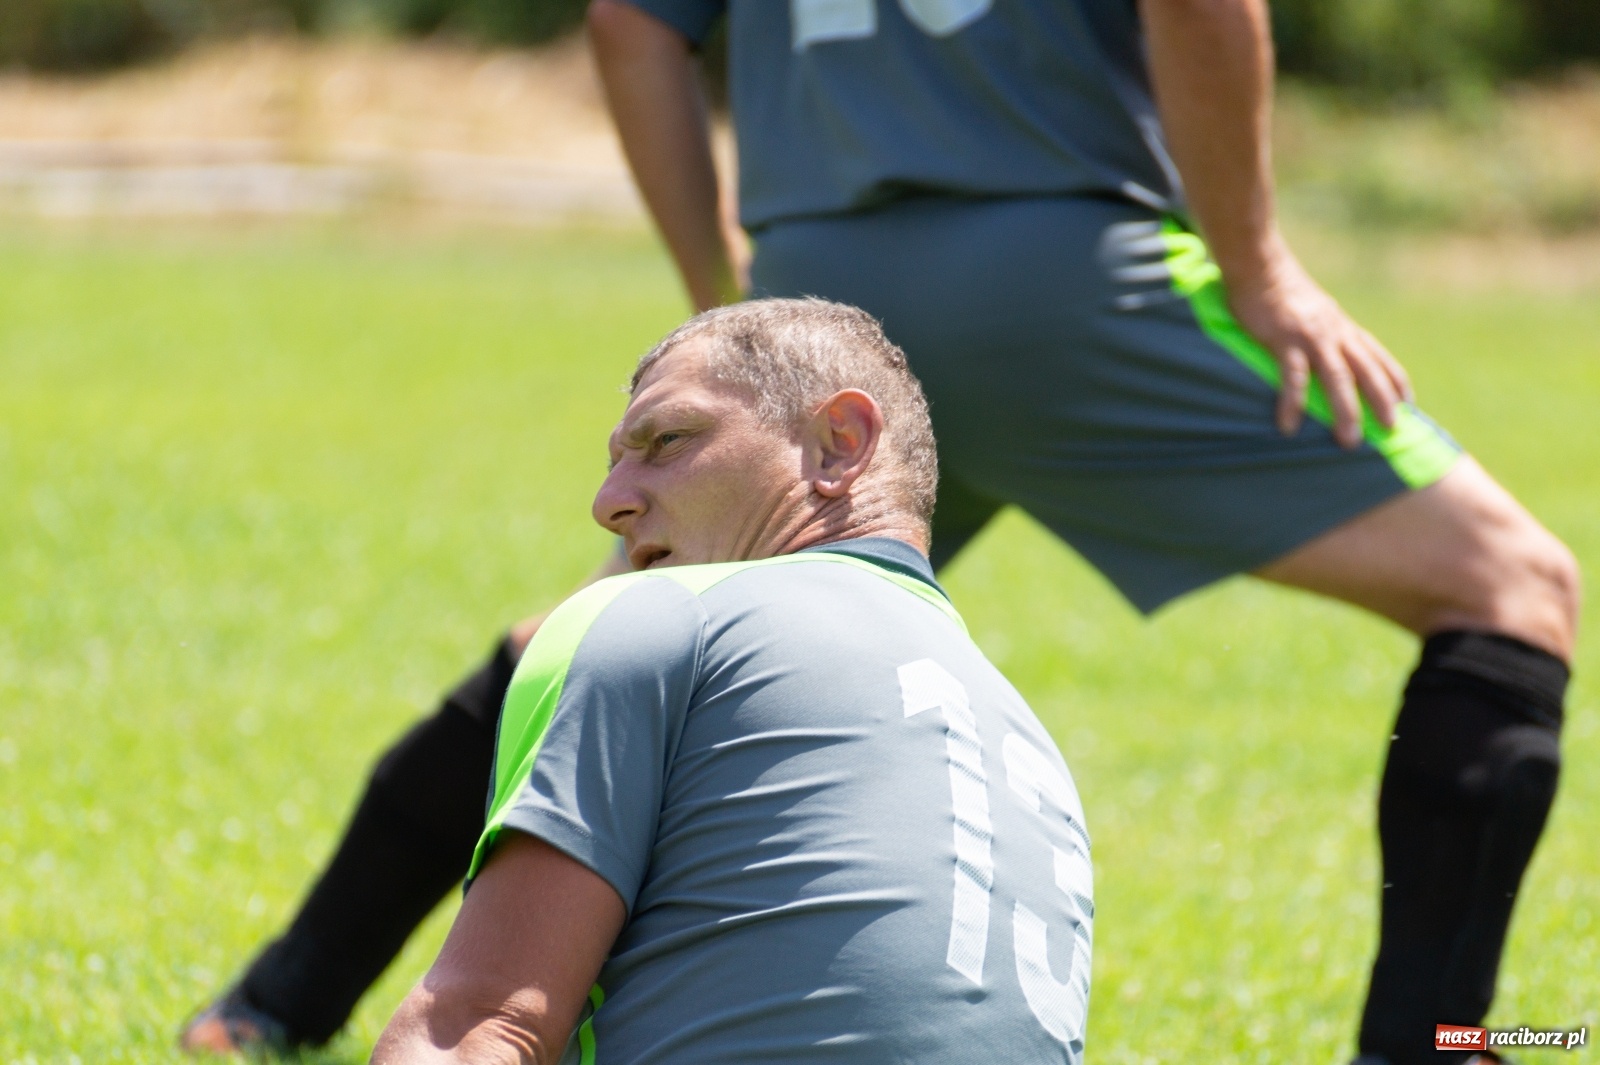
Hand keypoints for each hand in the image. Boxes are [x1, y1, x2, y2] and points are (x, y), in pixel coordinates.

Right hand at [1224, 248, 1412, 448]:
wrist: (1260, 266)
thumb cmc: (1282, 291)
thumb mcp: (1316, 311)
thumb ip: (1328, 332)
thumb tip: (1332, 353)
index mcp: (1343, 328)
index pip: (1378, 357)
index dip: (1395, 380)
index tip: (1407, 403)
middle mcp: (1335, 333)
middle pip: (1367, 371)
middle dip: (1381, 402)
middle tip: (1391, 432)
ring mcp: (1312, 336)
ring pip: (1337, 378)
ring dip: (1346, 410)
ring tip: (1349, 440)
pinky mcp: (1285, 340)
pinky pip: (1293, 377)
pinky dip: (1293, 402)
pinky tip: (1289, 425)